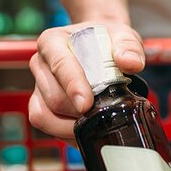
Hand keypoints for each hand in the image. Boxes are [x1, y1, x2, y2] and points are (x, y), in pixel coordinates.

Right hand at [28, 22, 144, 138]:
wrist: (101, 47)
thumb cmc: (106, 42)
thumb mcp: (122, 37)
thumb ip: (129, 46)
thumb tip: (130, 62)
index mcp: (53, 42)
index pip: (59, 65)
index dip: (73, 86)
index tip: (86, 104)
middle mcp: (41, 65)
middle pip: (54, 98)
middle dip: (79, 112)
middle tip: (105, 114)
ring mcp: (40, 88)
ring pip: (46, 117)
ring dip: (72, 126)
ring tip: (97, 124)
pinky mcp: (41, 106)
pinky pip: (47, 126)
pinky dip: (66, 133)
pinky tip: (87, 131)